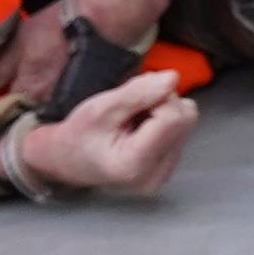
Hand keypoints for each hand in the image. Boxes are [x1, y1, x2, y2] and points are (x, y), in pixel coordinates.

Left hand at [0, 0, 172, 118]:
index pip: (10, 109)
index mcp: (29, 91)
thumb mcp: (22, 40)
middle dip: (31, 112)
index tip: (7, 101)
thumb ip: (3, 67)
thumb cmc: (59, 25)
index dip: (8, 105)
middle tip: (31, 101)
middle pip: (36, 115)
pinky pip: (82, 106)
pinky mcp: (99, 96)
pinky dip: (77, 102)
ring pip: (60, 114)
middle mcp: (51, 104)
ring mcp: (76, 103)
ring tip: (55, 97)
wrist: (106, 17)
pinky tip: (78, 90)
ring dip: (55, 110)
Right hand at [10, 70, 195, 201]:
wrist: (67, 160)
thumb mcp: (99, 108)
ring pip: (186, 122)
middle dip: (161, 102)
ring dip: (162, 110)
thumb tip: (173, 78)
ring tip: (133, 119)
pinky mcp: (168, 168)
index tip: (132, 98)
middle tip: (130, 108)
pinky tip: (140, 128)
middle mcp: (154, 175)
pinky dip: (163, 122)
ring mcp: (163, 175)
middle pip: (184, 118)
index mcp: (134, 164)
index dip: (158, 97)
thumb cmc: (78, 135)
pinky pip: (182, 131)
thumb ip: (137, 93)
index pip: (173, 117)